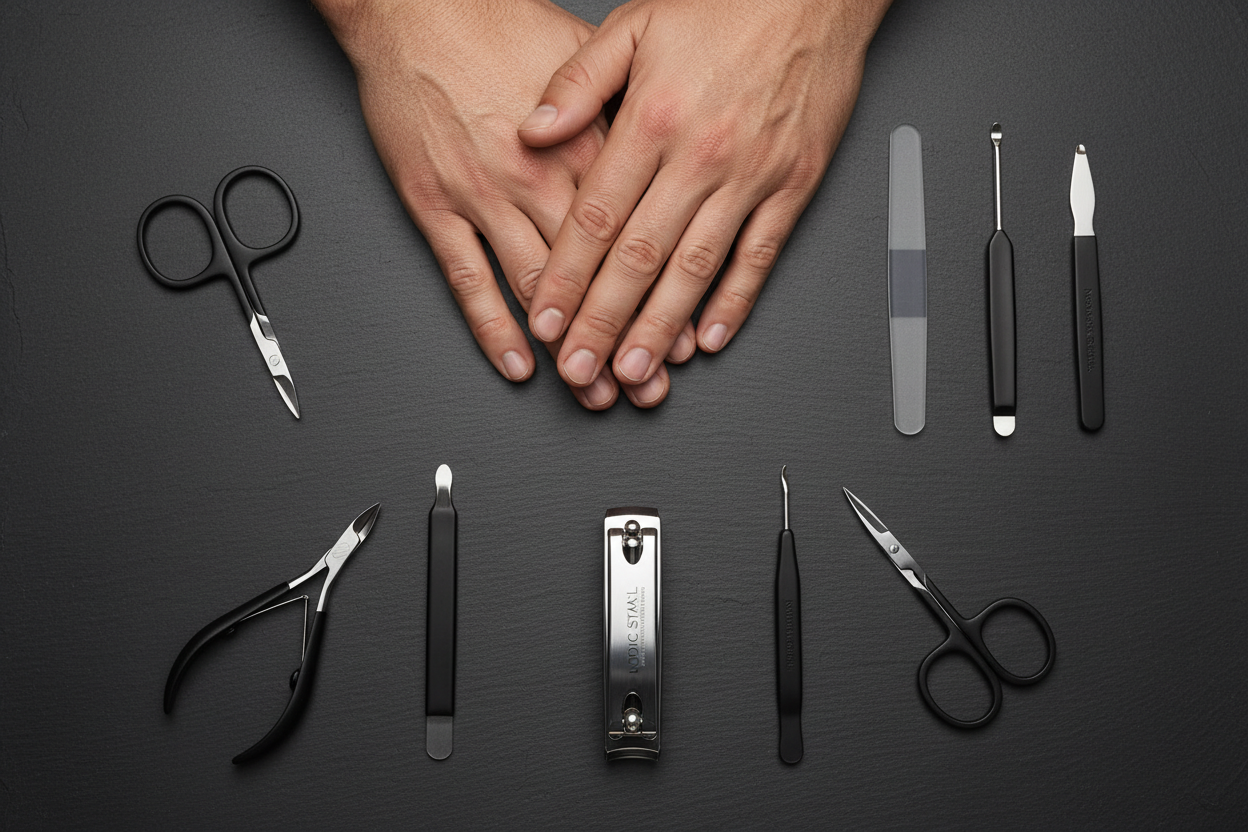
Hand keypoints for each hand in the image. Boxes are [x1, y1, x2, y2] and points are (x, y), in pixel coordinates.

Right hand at [315, 0, 689, 408]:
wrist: (417, 9)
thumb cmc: (501, 25)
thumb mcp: (588, 56)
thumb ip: (628, 118)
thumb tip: (667, 156)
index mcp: (586, 143)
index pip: (637, 238)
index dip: (662, 297)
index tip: (682, 340)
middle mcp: (542, 175)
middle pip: (595, 277)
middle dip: (624, 338)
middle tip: (646, 387)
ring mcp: (486, 194)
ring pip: (538, 288)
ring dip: (569, 347)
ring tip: (594, 391)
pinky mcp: (436, 203)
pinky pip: (468, 278)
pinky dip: (493, 327)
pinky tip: (518, 363)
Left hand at [519, 0, 891, 390]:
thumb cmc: (726, 5)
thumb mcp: (635, 23)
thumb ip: (578, 83)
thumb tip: (532, 131)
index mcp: (652, 120)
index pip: (595, 218)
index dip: (566, 277)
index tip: (544, 319)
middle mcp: (700, 155)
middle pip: (639, 259)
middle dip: (602, 324)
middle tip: (579, 370)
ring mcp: (750, 177)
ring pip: (695, 270)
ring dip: (660, 329)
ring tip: (633, 371)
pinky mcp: (793, 186)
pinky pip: (759, 257)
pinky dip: (734, 303)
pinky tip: (709, 337)